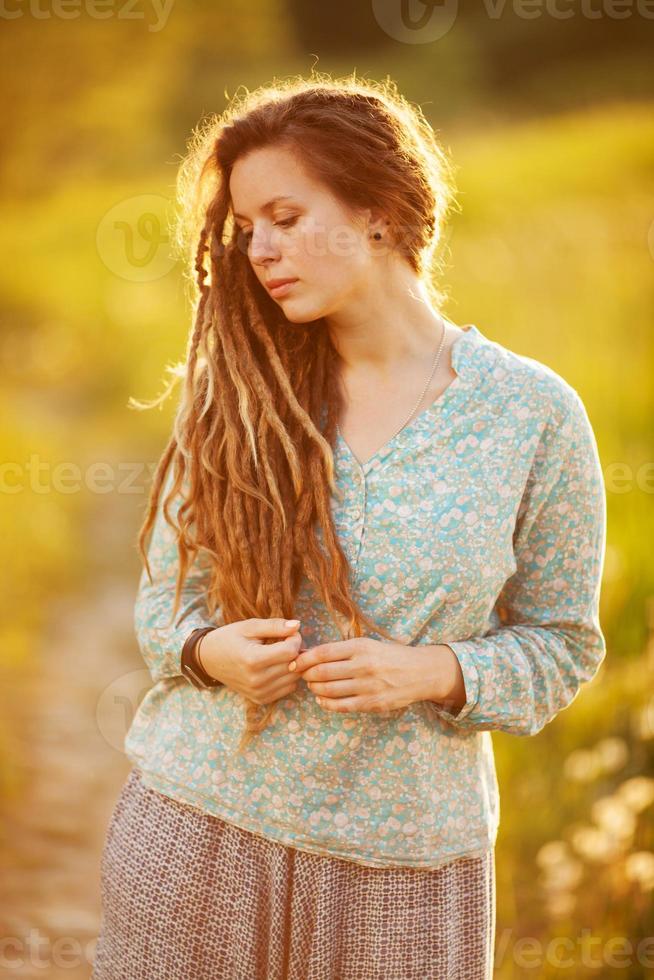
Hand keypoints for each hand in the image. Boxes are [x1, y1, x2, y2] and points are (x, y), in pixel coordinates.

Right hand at [199, 618, 304, 704]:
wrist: (208, 660)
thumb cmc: (229, 638)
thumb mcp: (249, 626)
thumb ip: (274, 626)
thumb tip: (297, 625)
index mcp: (253, 660)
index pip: (290, 651)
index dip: (295, 638)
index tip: (288, 632)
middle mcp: (256, 680)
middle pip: (294, 665)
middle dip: (296, 650)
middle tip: (285, 641)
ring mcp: (258, 692)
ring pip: (294, 678)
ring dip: (293, 664)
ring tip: (280, 653)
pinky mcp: (260, 699)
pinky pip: (288, 688)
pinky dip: (287, 676)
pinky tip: (276, 666)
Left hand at [289, 637, 454, 713]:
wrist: (420, 672)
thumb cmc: (389, 656)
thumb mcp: (367, 645)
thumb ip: (340, 650)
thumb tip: (308, 654)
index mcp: (361, 647)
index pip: (323, 653)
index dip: (303, 659)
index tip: (294, 662)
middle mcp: (364, 666)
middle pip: (322, 672)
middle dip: (306, 675)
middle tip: (302, 675)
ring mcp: (368, 686)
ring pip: (329, 690)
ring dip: (315, 689)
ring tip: (313, 685)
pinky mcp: (373, 704)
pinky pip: (341, 706)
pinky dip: (326, 703)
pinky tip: (323, 699)